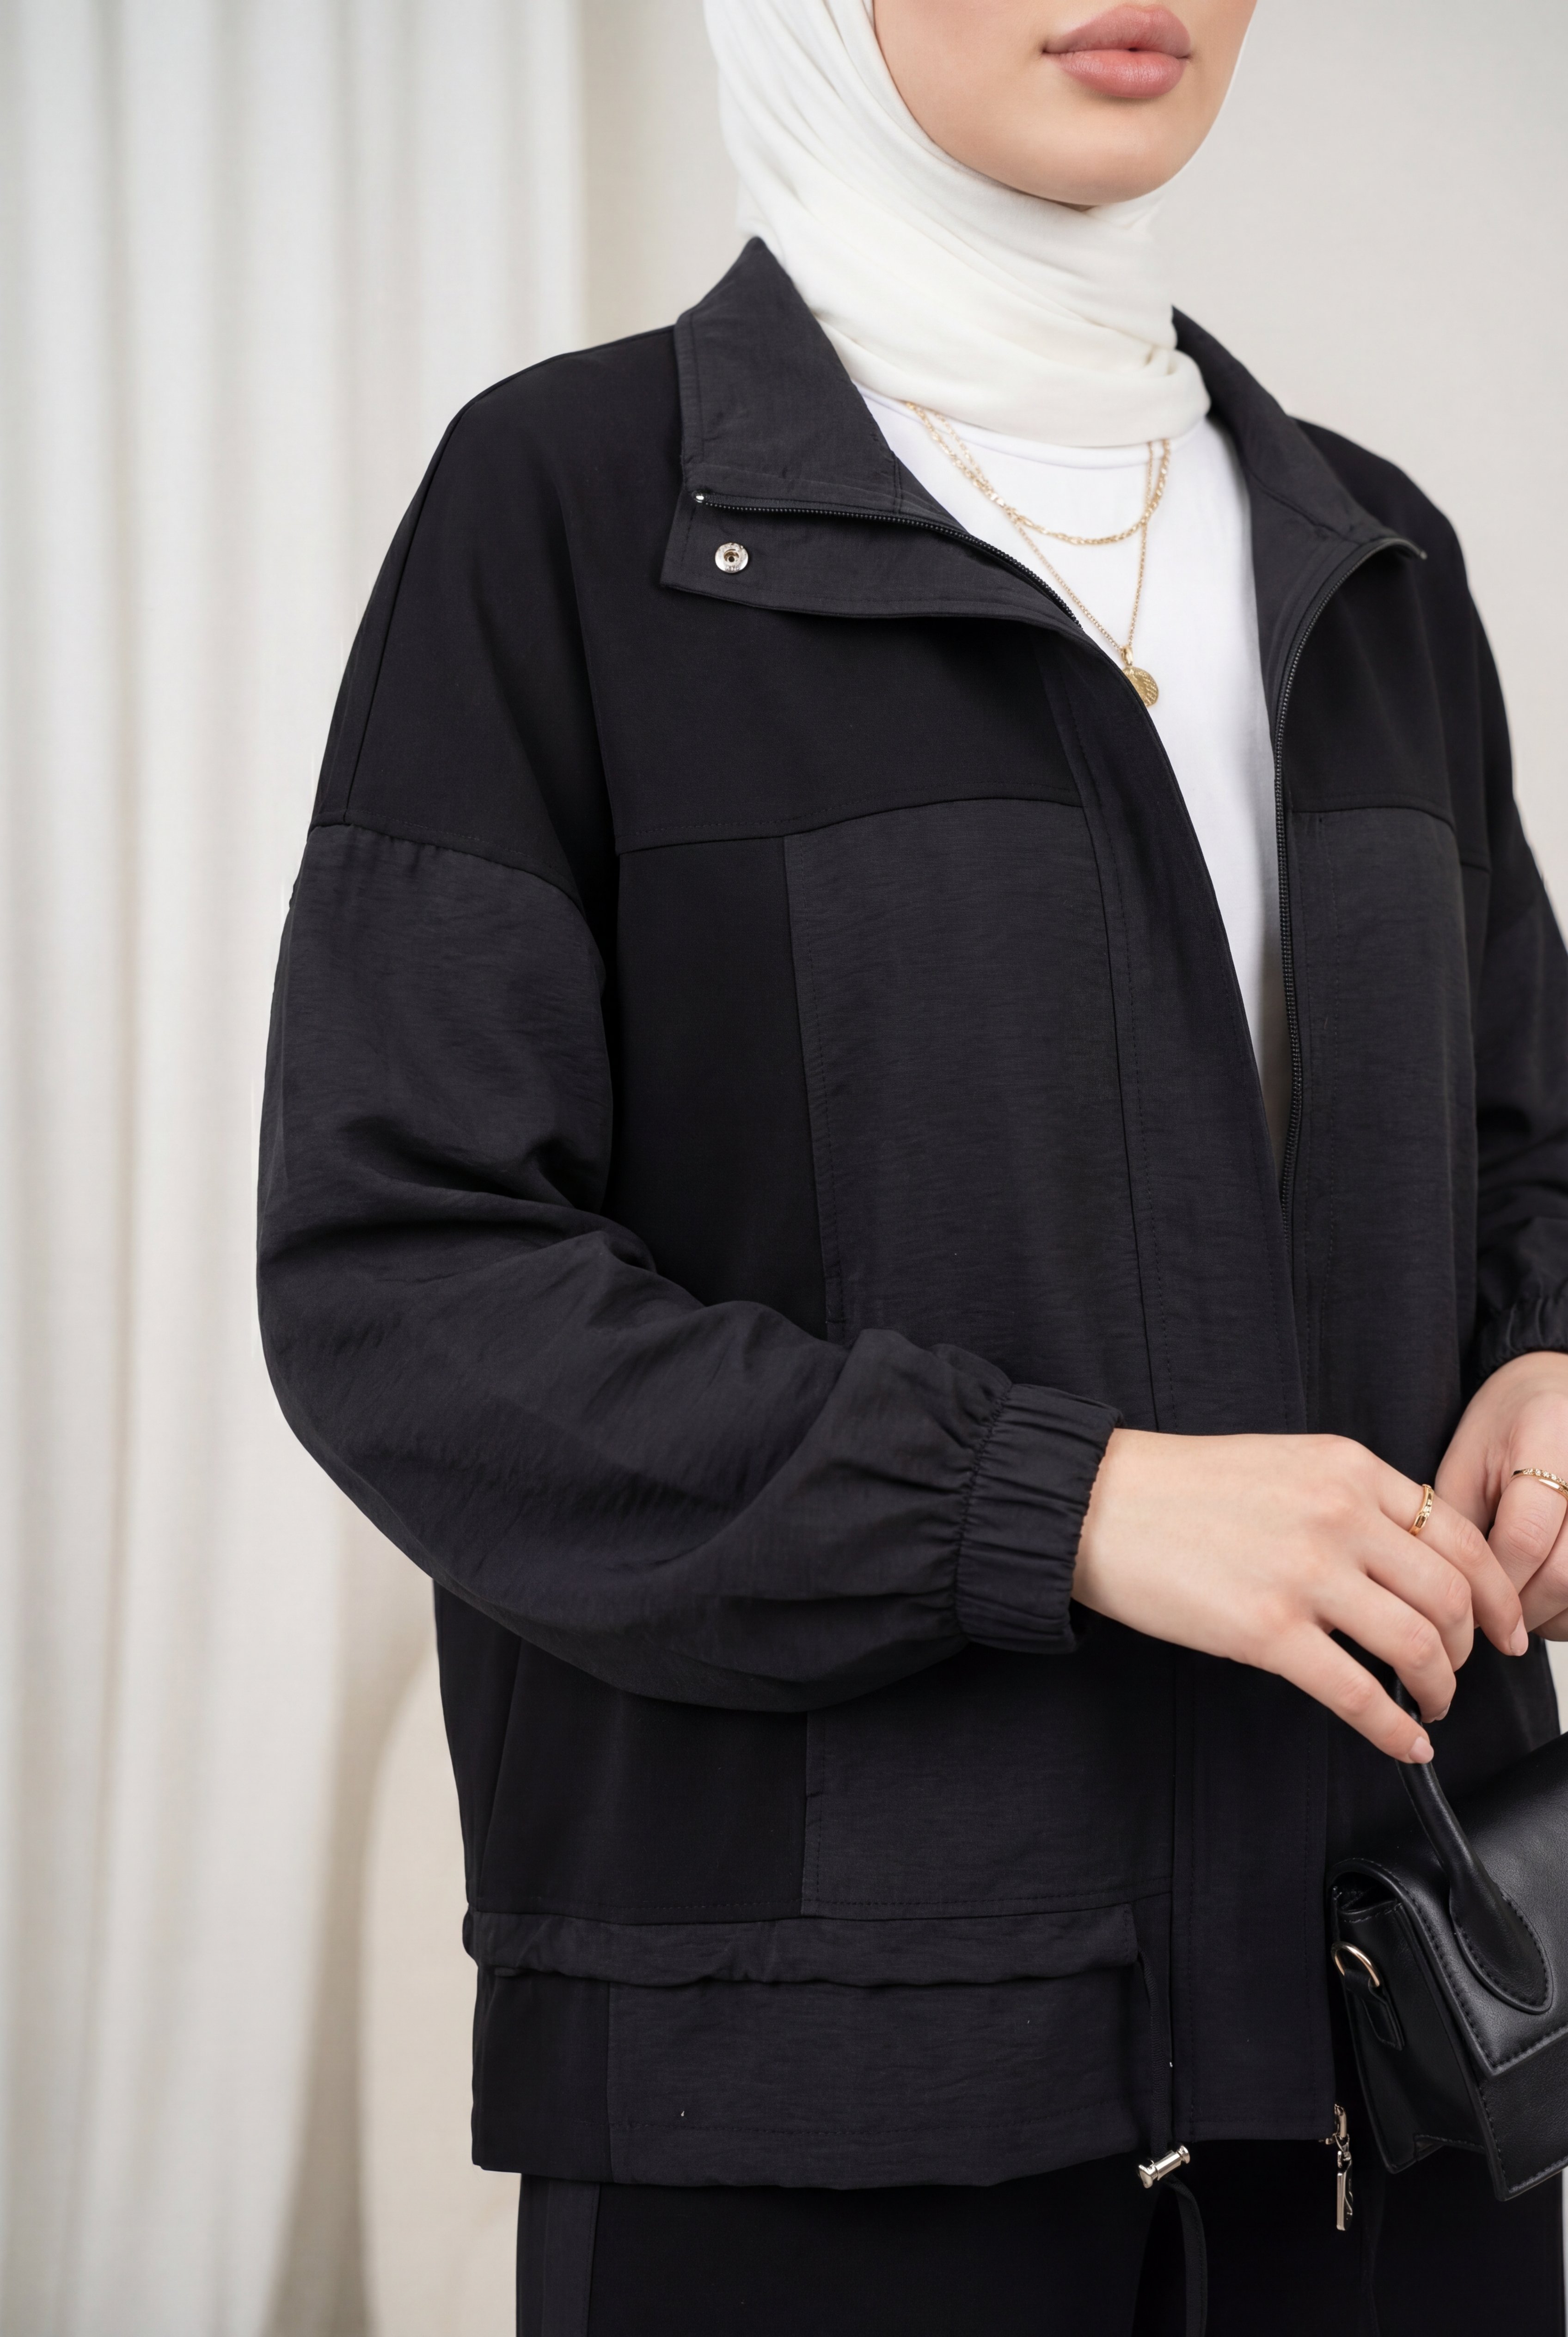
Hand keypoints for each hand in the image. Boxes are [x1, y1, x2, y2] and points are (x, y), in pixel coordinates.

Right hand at [1073, 1429, 1527, 1762]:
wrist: (1097, 1502)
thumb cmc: (1181, 1488)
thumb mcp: (1284, 1463)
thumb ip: (1349, 1498)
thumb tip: (1406, 1558)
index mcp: (1346, 1467)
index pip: (1457, 1532)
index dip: (1496, 1591)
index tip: (1507, 1627)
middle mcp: (1337, 1514)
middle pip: (1450, 1595)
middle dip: (1470, 1647)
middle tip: (1458, 1671)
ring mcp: (1304, 1573)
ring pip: (1418, 1646)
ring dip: (1440, 1688)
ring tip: (1430, 1704)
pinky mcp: (1267, 1630)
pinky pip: (1359, 1695)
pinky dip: (1396, 1729)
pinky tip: (1406, 1742)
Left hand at [1436, 1350, 1567, 1637]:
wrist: (1556, 1393)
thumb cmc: (1507, 1423)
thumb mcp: (1467, 1459)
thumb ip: (1462, 1523)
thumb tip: (1455, 1595)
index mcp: (1548, 1444)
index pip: (1524, 1537)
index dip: (1489, 1584)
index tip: (1461, 1607)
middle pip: (1564, 1574)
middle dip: (1519, 1608)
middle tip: (1485, 1621)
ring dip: (1549, 1616)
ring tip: (1513, 1611)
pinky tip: (1545, 1601)